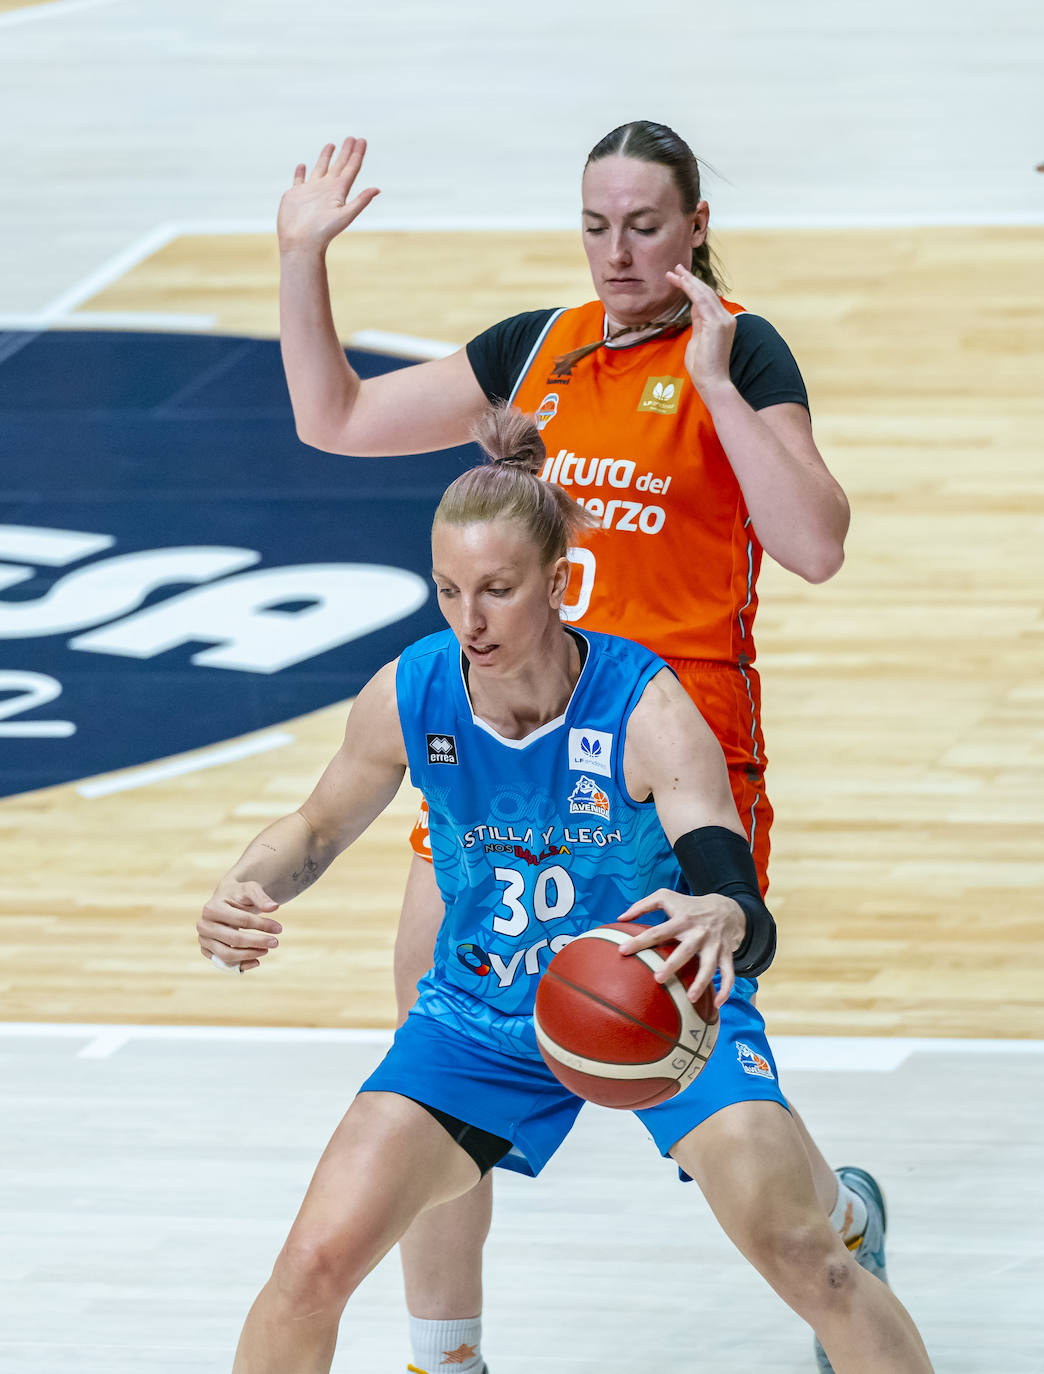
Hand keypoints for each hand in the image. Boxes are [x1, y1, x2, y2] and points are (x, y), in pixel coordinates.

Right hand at [197, 881, 281, 974]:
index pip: (241, 920)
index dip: (262, 925)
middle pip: (234, 939)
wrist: (225, 900)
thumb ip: (261, 897)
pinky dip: (240, 964)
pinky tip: (257, 961)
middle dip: (258, 942)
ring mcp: (204, 940)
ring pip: (227, 954)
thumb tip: (274, 907)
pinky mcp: (207, 951)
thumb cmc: (238, 894)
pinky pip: (224, 963)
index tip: (279, 928)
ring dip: (249, 954)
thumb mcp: (249, 889)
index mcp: (212, 908)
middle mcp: (204, 926)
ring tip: (266, 950)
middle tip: (275, 942)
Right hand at [277, 136, 379, 254]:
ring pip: (320, 169)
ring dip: (326, 157)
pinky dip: (301, 172)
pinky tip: (302, 165)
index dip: (357, 154)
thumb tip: (377, 189)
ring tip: (332, 145)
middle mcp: (326, 189)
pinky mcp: (296, 194)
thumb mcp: (345, 215)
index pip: (351, 169)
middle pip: (339, 166)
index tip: (362, 140)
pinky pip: (299, 179)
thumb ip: (360, 201)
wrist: (301, 242)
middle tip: (352, 138)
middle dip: (346, 152)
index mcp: (338, 192)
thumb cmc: (323, 232)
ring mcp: (311, 191)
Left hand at [615, 888, 744, 1008]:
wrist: (727, 908)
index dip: (640, 941)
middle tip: (657, 979)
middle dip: (672, 965)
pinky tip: (717, 1004)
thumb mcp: (666, 897)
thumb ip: (642, 905)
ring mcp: (714, 945)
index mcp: (681, 920)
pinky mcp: (726, 954)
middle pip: (685, 950)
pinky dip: (726, 988)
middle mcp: (698, 933)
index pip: (657, 931)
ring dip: (701, 982)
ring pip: (709, 965)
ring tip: (690, 998)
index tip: (623, 951)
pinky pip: (729, 973)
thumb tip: (620, 918)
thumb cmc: (689, 905)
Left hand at [664, 263, 735, 399]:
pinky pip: (701, 300)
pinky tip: (680, 281)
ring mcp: (723, 320)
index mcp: (722, 323)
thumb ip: (698, 323)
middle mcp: (726, 319)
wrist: (712, 382)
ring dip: (688, 281)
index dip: (693, 288)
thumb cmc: (703, 367)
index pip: (707, 300)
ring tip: (674, 271)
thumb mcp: (697, 340)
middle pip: (706, 293)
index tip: (681, 279)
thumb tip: (694, 308)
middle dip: (690, 280)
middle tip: (676, 268)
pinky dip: (690, 289)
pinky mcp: (716, 323)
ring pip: (704, 293)